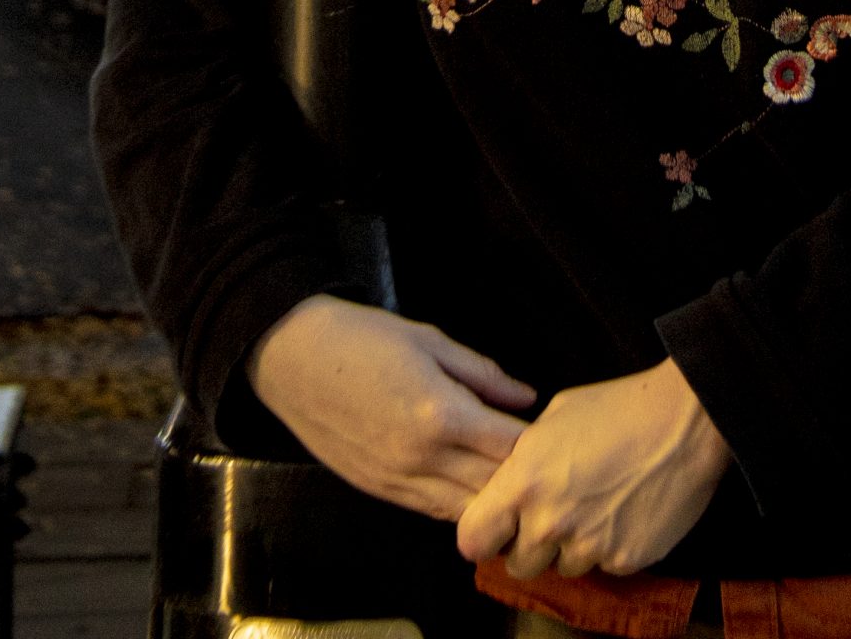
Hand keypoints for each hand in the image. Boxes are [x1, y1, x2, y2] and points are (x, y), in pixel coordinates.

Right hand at [247, 294, 535, 518]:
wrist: (295, 359)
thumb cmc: (364, 339)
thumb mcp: (431, 341)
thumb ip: (483, 374)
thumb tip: (526, 397)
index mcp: (441, 414)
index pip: (508, 448)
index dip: (538, 446)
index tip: (555, 436)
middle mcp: (422, 458)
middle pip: (492, 488)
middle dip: (521, 480)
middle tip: (543, 465)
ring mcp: (398, 481)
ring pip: (463, 511)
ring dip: (491, 501)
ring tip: (514, 484)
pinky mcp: (378, 491)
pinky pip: (431, 511)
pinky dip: (458, 505)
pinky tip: (472, 491)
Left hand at [455, 358, 731, 579]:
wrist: (686, 422)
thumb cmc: (619, 407)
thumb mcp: (554, 417)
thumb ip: (524, 460)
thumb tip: (508, 486)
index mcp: (525, 482)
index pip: (472, 540)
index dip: (482, 535)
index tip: (495, 528)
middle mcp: (550, 521)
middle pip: (517, 564)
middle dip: (529, 545)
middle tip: (553, 514)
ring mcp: (589, 546)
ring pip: (561, 568)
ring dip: (570, 547)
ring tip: (595, 505)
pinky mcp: (625, 560)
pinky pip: (603, 566)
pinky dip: (609, 546)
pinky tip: (624, 510)